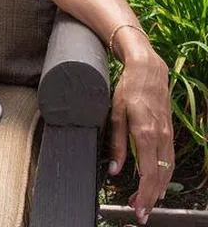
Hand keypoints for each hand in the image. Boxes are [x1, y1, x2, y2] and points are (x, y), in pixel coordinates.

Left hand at [109, 50, 173, 224]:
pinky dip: (163, 175)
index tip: (137, 209)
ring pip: (167, 171)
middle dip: (150, 198)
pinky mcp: (168, 132)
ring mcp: (167, 135)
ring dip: (157, 189)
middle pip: (159, 177)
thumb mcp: (115, 112)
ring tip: (145, 202)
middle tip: (139, 213)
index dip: (144, 195)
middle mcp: (160, 138)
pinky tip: (157, 183)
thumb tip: (115, 170)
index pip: (148, 174)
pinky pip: (168, 160)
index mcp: (145, 133)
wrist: (148, 70)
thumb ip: (116, 143)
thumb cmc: (128, 88)